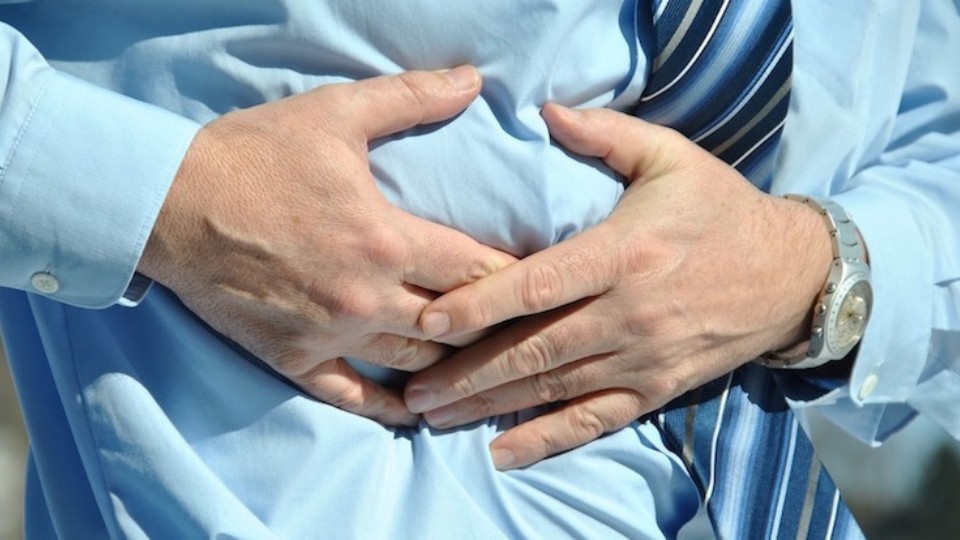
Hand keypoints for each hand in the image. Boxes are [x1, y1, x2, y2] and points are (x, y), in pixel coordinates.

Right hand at [138, 67, 513, 425]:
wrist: (171, 202)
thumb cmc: (255, 155)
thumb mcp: (336, 114)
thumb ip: (411, 98)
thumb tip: (472, 80)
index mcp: (386, 240)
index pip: (476, 269)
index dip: (515, 276)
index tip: (540, 280)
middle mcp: (367, 297)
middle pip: (456, 324)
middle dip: (493, 324)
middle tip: (522, 325)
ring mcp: (331, 335)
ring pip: (416, 363)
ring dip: (454, 365)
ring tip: (485, 363)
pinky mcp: (295, 359)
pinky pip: (353, 397)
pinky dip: (390, 408)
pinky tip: (418, 412)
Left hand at [405, 104, 831, 467]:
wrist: (792, 274)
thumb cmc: (720, 210)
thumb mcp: (671, 157)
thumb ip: (606, 136)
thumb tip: (545, 111)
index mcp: (624, 253)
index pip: (539, 285)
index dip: (479, 304)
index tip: (428, 321)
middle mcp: (629, 313)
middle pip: (534, 349)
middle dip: (467, 372)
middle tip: (411, 389)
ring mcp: (642, 357)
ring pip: (554, 389)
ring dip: (489, 406)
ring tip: (434, 417)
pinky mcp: (656, 388)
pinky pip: (595, 420)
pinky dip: (547, 439)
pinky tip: (503, 453)